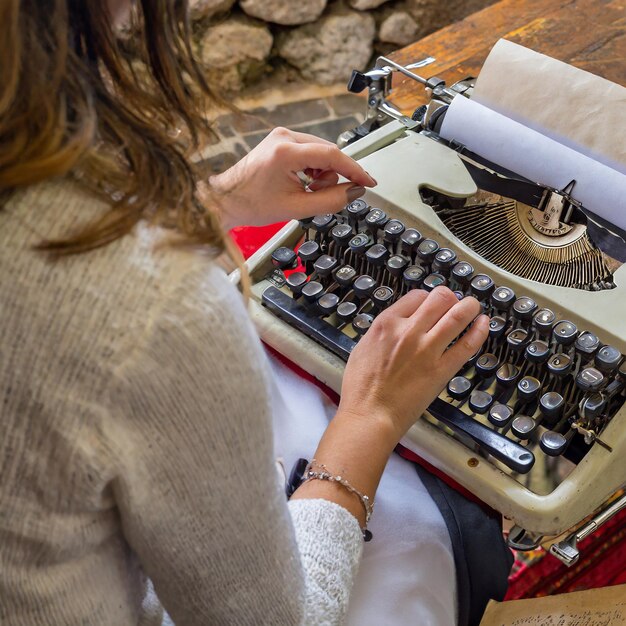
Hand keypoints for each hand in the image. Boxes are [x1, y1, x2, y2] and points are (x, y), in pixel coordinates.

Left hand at [206, 127, 376, 229]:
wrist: (226, 199)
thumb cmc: (252, 204)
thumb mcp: (296, 208)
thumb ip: (330, 201)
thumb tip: (354, 192)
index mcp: (286, 151)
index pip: (332, 155)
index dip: (354, 170)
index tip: (369, 182)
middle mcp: (285, 137)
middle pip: (328, 153)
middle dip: (331, 176)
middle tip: (318, 196)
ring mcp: (282, 136)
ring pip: (321, 153)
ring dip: (321, 174)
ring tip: (305, 191)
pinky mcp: (281, 141)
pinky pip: (310, 152)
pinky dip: (312, 169)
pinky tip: (301, 183)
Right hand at [338, 287, 489, 441]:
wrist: (370, 415)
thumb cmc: (361, 389)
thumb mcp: (363, 347)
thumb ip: (383, 333)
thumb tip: (397, 327)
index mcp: (386, 324)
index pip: (417, 296)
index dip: (428, 298)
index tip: (432, 304)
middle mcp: (409, 331)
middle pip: (440, 298)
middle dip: (450, 297)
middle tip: (455, 303)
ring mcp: (427, 350)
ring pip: (457, 315)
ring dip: (470, 307)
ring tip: (474, 306)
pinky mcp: (441, 370)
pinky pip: (467, 344)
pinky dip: (479, 331)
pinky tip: (483, 324)